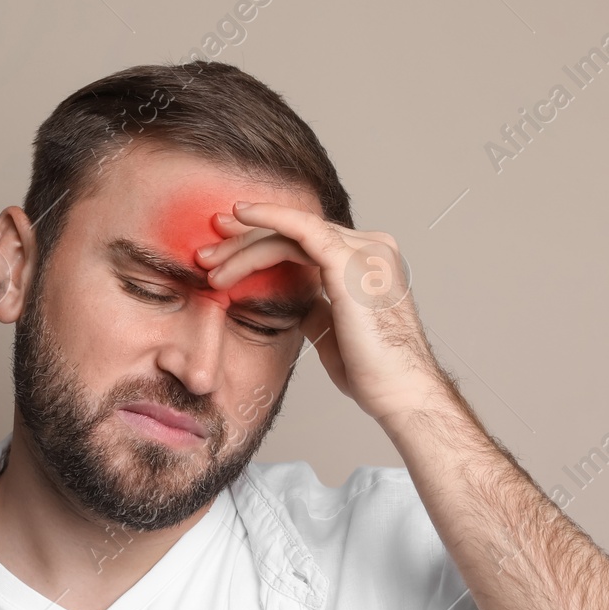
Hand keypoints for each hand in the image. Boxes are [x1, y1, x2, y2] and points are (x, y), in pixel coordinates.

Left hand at [196, 202, 446, 424]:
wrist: (400, 392)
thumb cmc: (373, 372)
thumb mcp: (334, 332)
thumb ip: (317, 307)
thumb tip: (296, 302)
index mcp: (370, 261)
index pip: (308, 243)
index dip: (264, 244)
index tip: (226, 253)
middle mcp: (371, 247)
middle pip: (297, 233)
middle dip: (246, 241)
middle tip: (207, 252)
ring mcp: (364, 250)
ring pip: (292, 231)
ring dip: (245, 244)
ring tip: (210, 263)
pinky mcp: (350, 261)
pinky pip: (302, 229)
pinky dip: (269, 218)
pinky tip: (241, 217)